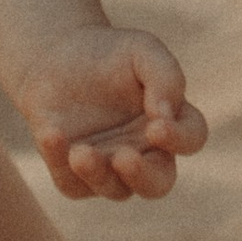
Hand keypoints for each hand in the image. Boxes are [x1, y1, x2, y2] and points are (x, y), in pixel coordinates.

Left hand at [13, 27, 207, 203]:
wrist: (55, 57)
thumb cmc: (108, 54)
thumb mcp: (142, 50)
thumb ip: (165, 76)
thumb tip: (167, 114)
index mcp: (169, 123)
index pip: (191, 138)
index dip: (179, 138)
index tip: (156, 126)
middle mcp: (145, 153)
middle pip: (158, 184)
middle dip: (142, 177)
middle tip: (123, 158)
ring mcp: (110, 169)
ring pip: (115, 190)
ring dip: (98, 174)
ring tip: (79, 152)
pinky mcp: (75, 176)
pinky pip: (71, 182)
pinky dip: (59, 161)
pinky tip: (50, 133)